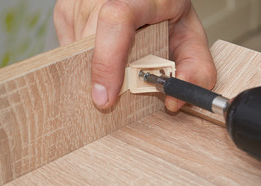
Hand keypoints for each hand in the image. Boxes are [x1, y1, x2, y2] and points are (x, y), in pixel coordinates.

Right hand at [54, 0, 215, 109]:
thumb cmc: (168, 15)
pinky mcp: (65, 9)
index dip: (107, 61)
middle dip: (101, 73)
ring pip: (75, 49)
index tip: (106, 98)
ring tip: (115, 63)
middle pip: (90, 41)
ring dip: (93, 67)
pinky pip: (68, 48)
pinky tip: (103, 51)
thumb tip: (173, 101)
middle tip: (115, 90)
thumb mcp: (190, 38)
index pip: (116, 19)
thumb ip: (195, 69)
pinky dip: (85, 60)